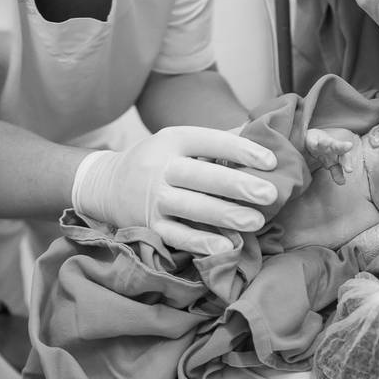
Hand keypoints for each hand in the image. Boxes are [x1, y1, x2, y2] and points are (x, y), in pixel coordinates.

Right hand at [72, 126, 277, 254]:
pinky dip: (200, 242)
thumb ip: (217, 141)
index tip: (271, 161)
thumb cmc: (159, 160)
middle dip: (237, 185)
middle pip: (201, 176)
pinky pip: (177, 236)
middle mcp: (161, 167)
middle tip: (270, 194)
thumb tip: (263, 132)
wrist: (107, 185)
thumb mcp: (179, 140)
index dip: (240, 150)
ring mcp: (153, 198)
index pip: (209, 140)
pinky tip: (224, 246)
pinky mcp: (149, 226)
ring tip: (256, 221)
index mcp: (173, 140)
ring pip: (191, 207)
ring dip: (224, 215)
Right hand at [304, 128, 354, 184]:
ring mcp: (322, 144)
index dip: (347, 164)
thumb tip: (342, 183)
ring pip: (329, 143)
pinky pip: (314, 143)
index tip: (349, 170)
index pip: (344, 159)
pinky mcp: (312, 141)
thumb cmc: (324, 152)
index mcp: (338, 154)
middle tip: (349, 146)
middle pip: (339, 148)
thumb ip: (337, 172)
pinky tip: (316, 144)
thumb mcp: (330, 163)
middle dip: (343, 147)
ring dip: (333, 143)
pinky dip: (315, 143)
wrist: (310, 139)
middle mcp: (332, 148)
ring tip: (336, 143)